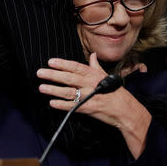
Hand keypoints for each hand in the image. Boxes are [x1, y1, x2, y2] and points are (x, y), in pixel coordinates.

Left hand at [36, 53, 150, 158]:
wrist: (126, 110)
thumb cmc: (116, 92)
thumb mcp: (107, 76)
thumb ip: (96, 66)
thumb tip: (92, 55)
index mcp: (94, 74)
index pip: (76, 67)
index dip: (62, 64)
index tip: (50, 62)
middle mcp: (91, 83)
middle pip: (69, 78)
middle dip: (53, 75)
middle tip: (40, 73)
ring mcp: (90, 96)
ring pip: (68, 92)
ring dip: (54, 89)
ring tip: (41, 87)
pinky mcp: (89, 108)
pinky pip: (73, 106)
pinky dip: (62, 105)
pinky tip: (52, 103)